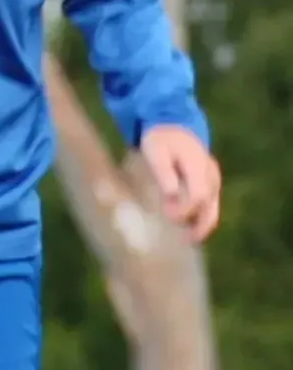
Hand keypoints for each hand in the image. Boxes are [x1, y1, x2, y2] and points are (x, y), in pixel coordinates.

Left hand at [139, 126, 220, 242]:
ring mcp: (213, 180)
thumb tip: (171, 195)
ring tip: (183, 242)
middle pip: (210, 208)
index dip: (183, 210)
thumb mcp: (156, 152)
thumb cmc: (160, 140)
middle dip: (197, 227)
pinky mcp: (209, 185)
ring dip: (200, 227)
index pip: (198, 196)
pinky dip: (199, 221)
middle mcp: (210, 175)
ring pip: (212, 211)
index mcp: (198, 166)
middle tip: (181, 242)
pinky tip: (185, 233)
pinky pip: (208, 208)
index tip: (166, 215)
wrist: (174, 126)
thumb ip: (164, 173)